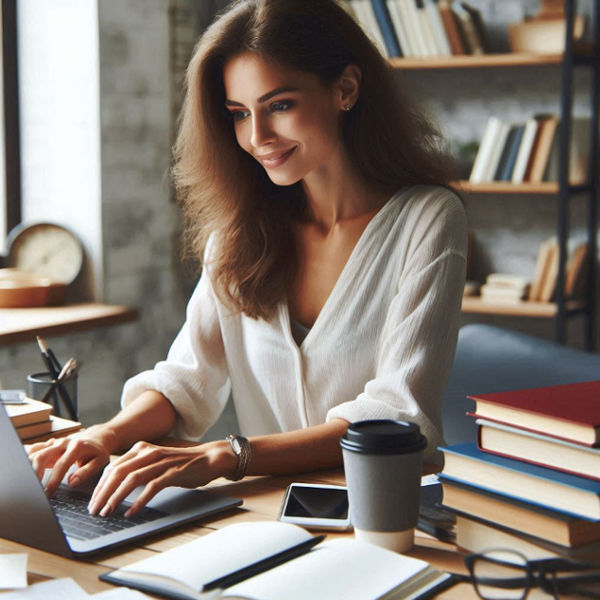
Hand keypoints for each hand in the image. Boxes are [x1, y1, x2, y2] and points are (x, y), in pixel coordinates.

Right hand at [25, 426, 112, 496]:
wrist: (97, 437)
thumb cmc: (98, 452)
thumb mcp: (100, 461)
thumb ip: (86, 472)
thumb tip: (72, 482)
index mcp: (77, 447)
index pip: (61, 465)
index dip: (53, 481)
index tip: (48, 493)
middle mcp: (63, 443)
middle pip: (42, 456)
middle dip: (35, 473)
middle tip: (33, 489)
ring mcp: (54, 443)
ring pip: (35, 452)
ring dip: (29, 467)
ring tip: (29, 482)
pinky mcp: (49, 445)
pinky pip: (34, 450)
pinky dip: (27, 459)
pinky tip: (26, 470)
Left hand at [87, 440, 234, 517]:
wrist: (208, 459)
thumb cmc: (180, 464)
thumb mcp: (154, 462)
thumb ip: (137, 469)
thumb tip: (114, 488)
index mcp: (140, 449)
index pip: (112, 468)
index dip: (100, 486)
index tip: (93, 502)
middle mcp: (148, 452)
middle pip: (118, 473)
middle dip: (103, 493)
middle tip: (95, 511)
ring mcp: (161, 461)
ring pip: (132, 479)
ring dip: (117, 498)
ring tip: (108, 512)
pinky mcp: (173, 472)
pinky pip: (152, 487)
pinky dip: (139, 501)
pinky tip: (131, 512)